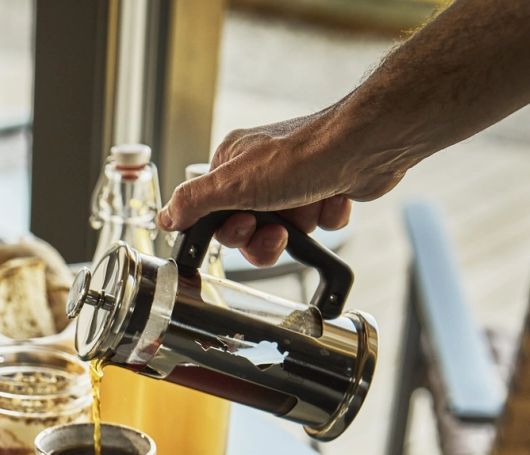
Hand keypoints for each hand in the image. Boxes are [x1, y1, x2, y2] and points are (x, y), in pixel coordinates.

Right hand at [158, 111, 404, 265]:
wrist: (364, 145)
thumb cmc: (301, 155)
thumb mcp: (233, 184)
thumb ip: (193, 202)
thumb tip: (165, 217)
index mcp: (232, 165)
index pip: (214, 214)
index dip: (230, 231)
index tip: (245, 226)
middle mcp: (261, 170)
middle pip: (249, 227)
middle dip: (265, 235)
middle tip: (278, 228)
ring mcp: (294, 180)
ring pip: (284, 228)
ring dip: (299, 225)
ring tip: (309, 206)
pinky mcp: (325, 188)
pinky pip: (317, 221)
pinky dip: (326, 217)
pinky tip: (332, 199)